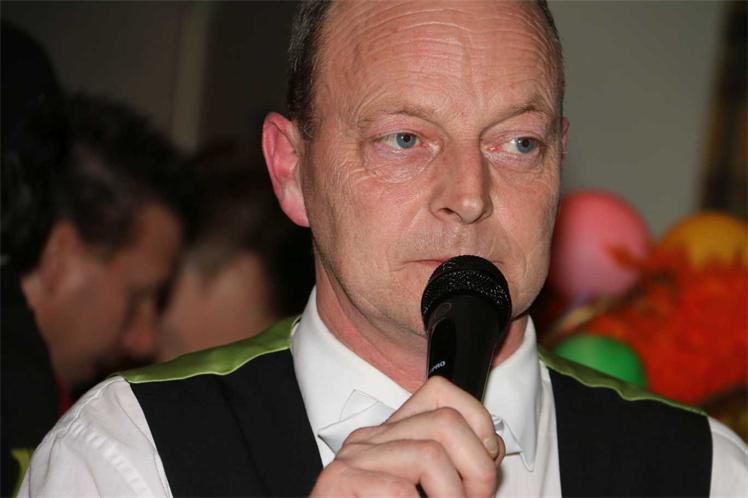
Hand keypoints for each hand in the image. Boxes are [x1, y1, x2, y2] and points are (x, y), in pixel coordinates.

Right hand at [310, 376, 504, 497]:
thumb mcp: (427, 491)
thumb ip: (454, 469)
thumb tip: (491, 449)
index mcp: (391, 436)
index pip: (441, 393)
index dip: (477, 421)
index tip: (487, 462)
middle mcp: (370, 440)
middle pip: (446, 422)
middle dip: (477, 468)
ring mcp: (352, 460)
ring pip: (430, 454)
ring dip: (454, 497)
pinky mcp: (337, 483)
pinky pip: (399, 491)